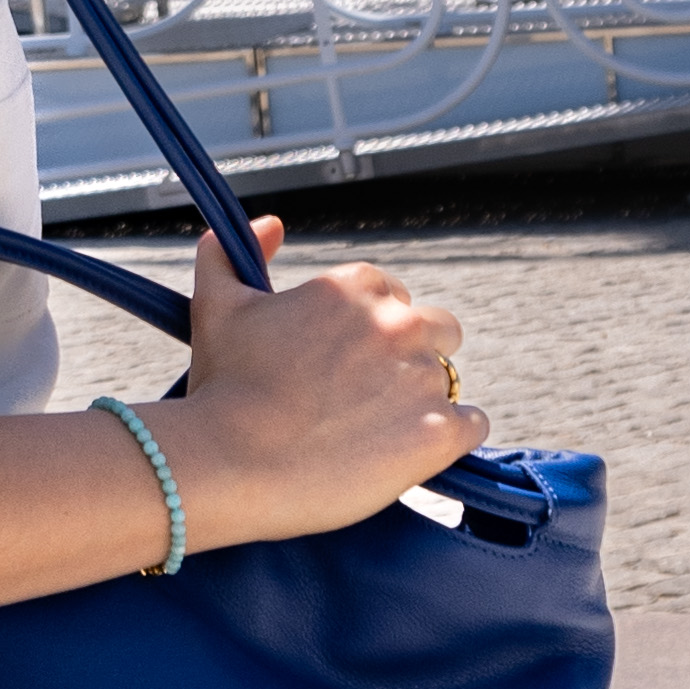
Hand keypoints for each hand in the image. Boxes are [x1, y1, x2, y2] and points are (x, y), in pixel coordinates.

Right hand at [166, 226, 469, 548]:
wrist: (229, 464)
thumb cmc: (222, 389)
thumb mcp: (217, 304)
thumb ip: (232, 251)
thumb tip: (271, 224)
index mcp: (354, 287)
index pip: (392, 296)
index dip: (368, 331)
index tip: (344, 361)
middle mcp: (397, 323)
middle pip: (436, 330)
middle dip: (407, 357)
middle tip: (365, 397)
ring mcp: (423, 378)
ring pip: (448, 382)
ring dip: (420, 402)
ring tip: (376, 432)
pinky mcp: (439, 433)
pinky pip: (473, 425)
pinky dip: (450, 438)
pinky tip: (412, 451)